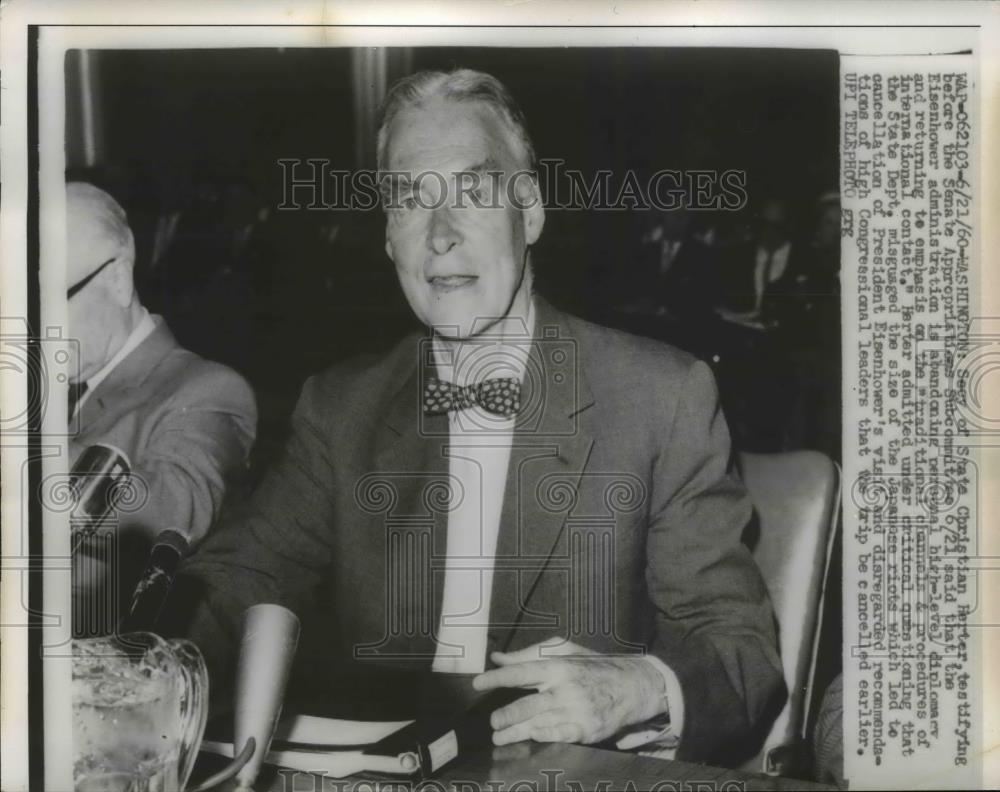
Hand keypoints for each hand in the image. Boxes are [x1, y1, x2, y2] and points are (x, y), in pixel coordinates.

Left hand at [472, 639, 665, 745]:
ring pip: (538, 723)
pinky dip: (542, 736)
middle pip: (527, 705)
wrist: (630, 686)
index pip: (521, 671)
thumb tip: (498, 658)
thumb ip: (528, 654)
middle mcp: (564, 689)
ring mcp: (575, 711)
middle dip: (506, 715)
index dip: (497, 678)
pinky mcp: (584, 729)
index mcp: (557, 666)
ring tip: (498, 736)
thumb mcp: (563, 651)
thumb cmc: (590, 667)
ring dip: (515, 732)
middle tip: (492, 721)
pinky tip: (530, 737)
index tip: (478, 683)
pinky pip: (558, 735)